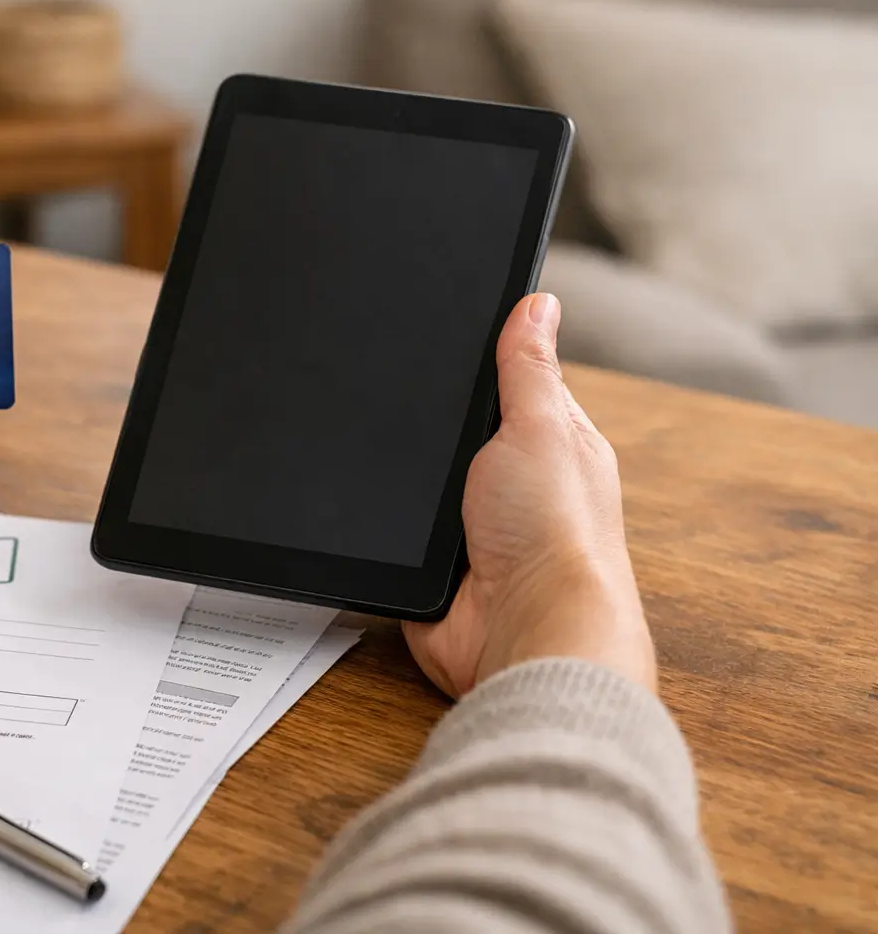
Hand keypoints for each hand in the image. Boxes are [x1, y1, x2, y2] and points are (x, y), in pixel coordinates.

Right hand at [404, 293, 654, 697]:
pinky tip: (377, 516)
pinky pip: (394, 534)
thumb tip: (539, 303)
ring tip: (397, 468)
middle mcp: (512, 484)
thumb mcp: (541, 426)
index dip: (476, 361)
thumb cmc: (556, 535)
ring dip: (406, 482)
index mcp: (549, 443)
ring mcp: (471, 528)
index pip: (507, 384)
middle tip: (401, 402)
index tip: (438, 330)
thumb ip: (530, 368)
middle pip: (453, 432)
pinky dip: (384, 528)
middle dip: (429, 424)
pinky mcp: (432, 568)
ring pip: (418, 483)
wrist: (522, 630)